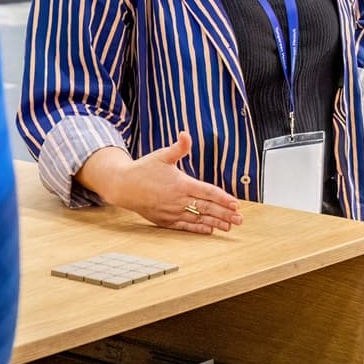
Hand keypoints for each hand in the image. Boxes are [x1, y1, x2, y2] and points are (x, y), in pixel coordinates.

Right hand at [79, 133, 242, 233]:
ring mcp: (171, 212)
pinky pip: (184, 226)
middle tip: (240, 219)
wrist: (122, 186)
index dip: (223, 198)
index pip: (207, 192)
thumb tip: (185, 133)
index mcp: (181, 184)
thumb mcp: (162, 155)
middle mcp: (178, 200)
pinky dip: (198, 229)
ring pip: (197, 219)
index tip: (236, 204)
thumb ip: (179, 147)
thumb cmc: (144, 169)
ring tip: (230, 226)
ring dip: (215, 223)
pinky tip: (209, 230)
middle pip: (206, 208)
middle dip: (224, 214)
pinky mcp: (164, 220)